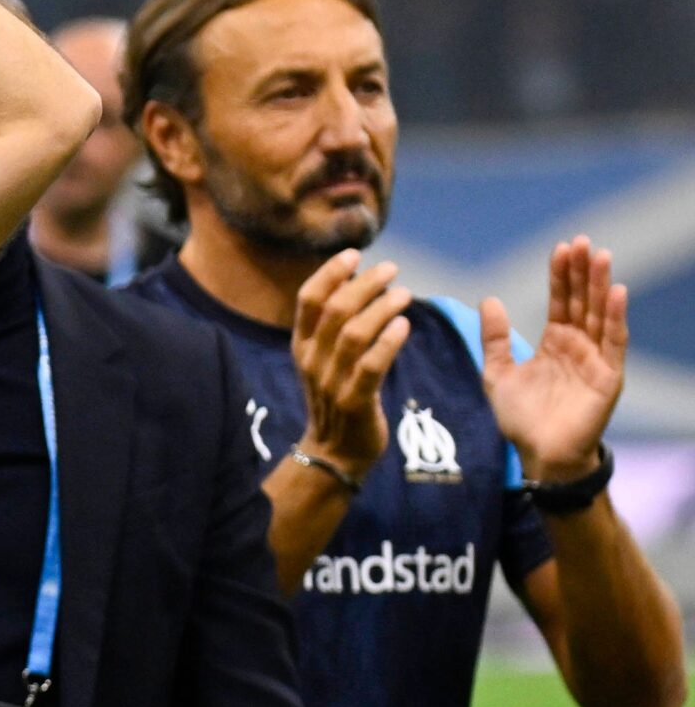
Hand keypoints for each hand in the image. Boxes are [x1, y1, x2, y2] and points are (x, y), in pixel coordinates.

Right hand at [291, 248, 411, 480]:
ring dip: (382, 308)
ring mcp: (331, 382)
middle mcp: (312, 360)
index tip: (355, 254)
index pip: (308, 300)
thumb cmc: (336, 396)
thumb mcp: (324, 359)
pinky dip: (389, 342)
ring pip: (355, 334)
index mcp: (301, 345)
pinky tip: (404, 325)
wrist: (334, 452)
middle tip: (391, 269)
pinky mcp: (355, 401)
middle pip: (335, 311)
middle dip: (365, 284)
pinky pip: (371, 366)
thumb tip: (358, 282)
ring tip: (404, 293)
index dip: (330, 273)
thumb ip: (335, 326)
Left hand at [486, 235, 627, 482]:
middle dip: (582, 272)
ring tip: (600, 256)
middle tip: (582, 241)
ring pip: (599, 314)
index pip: (560, 300)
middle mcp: (578, 345)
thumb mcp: (498, 372)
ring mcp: (595, 359)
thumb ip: (495, 338)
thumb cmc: (520, 418)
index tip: (560, 248)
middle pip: (582, 300)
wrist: (539, 454)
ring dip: (601, 285)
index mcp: (554, 341)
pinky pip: (613, 342)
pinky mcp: (608, 376)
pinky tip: (616, 292)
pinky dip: (615, 317)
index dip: (561, 275)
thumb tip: (489, 299)